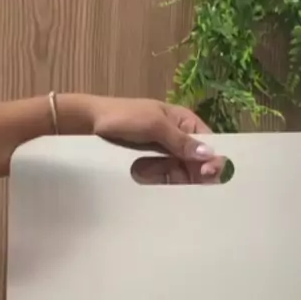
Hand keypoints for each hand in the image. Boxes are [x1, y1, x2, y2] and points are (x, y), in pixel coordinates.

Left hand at [66, 95, 224, 183]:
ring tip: (152, 173)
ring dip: (175, 178)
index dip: (213, 158)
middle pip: (199, 162)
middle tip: (180, 179)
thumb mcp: (154, 125)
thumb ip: (181, 141)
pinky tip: (153, 181)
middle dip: (194, 173)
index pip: (209, 143)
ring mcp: (166, 153)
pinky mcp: (153, 165)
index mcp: (185, 122)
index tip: (208, 173)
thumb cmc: (122, 117)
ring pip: (184, 173)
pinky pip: (167, 178)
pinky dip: (164, 182)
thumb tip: (209, 154)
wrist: (87, 124)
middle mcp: (179, 138)